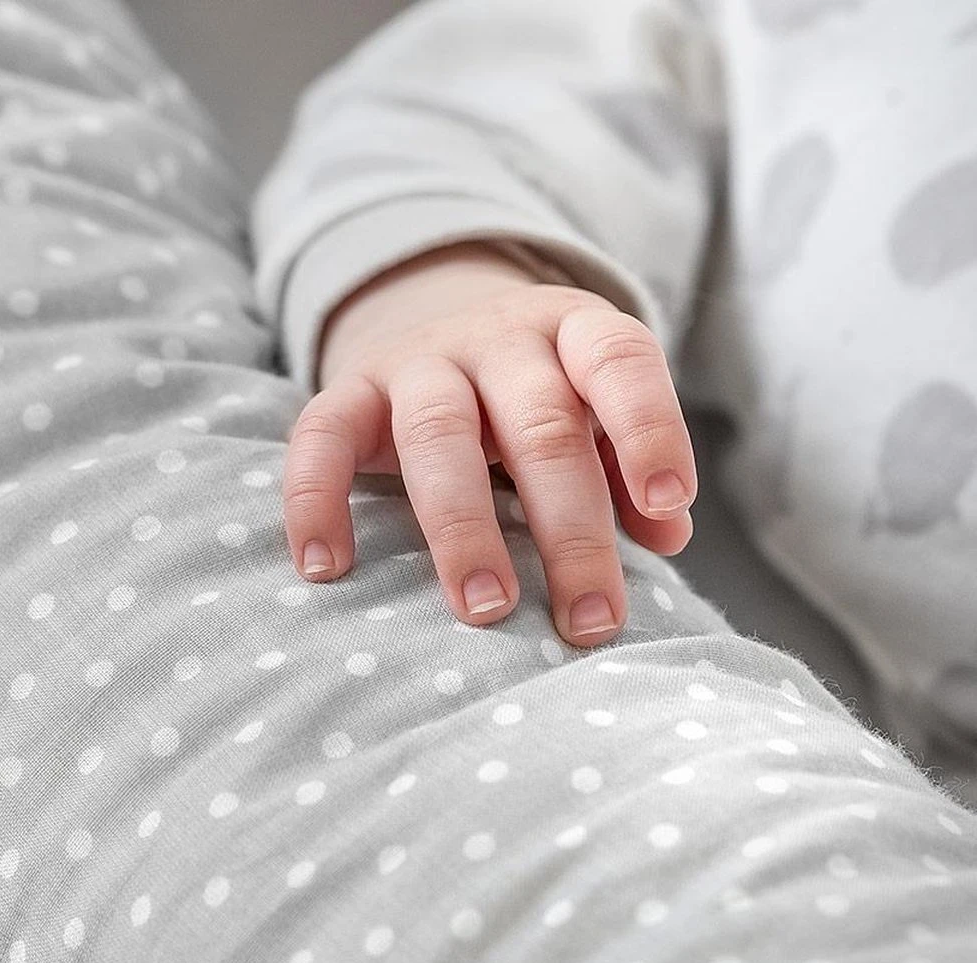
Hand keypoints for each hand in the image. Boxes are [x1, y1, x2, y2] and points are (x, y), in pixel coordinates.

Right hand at [282, 242, 695, 647]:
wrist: (434, 320)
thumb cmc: (534, 393)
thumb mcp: (591, 409)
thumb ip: (629, 463)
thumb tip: (669, 533)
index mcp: (571, 333)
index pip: (620, 362)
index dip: (649, 426)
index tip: (666, 504)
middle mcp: (497, 340)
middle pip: (538, 425)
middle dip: (569, 529)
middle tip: (589, 620)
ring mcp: (417, 363)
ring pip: (438, 436)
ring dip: (464, 529)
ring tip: (486, 610)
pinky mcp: (348, 391)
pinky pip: (321, 437)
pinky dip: (316, 500)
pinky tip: (327, 569)